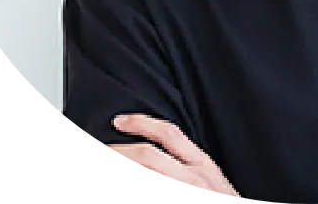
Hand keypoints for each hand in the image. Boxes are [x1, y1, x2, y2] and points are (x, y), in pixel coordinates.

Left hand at [107, 113, 240, 196]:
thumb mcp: (215, 183)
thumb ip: (191, 166)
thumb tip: (157, 156)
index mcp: (203, 167)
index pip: (170, 134)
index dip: (142, 123)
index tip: (121, 121)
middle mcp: (192, 179)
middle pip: (148, 155)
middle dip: (120, 150)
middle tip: (102, 148)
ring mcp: (183, 192)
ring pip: (144, 171)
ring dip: (122, 163)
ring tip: (106, 157)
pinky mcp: (175, 199)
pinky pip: (150, 185)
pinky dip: (134, 177)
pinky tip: (125, 172)